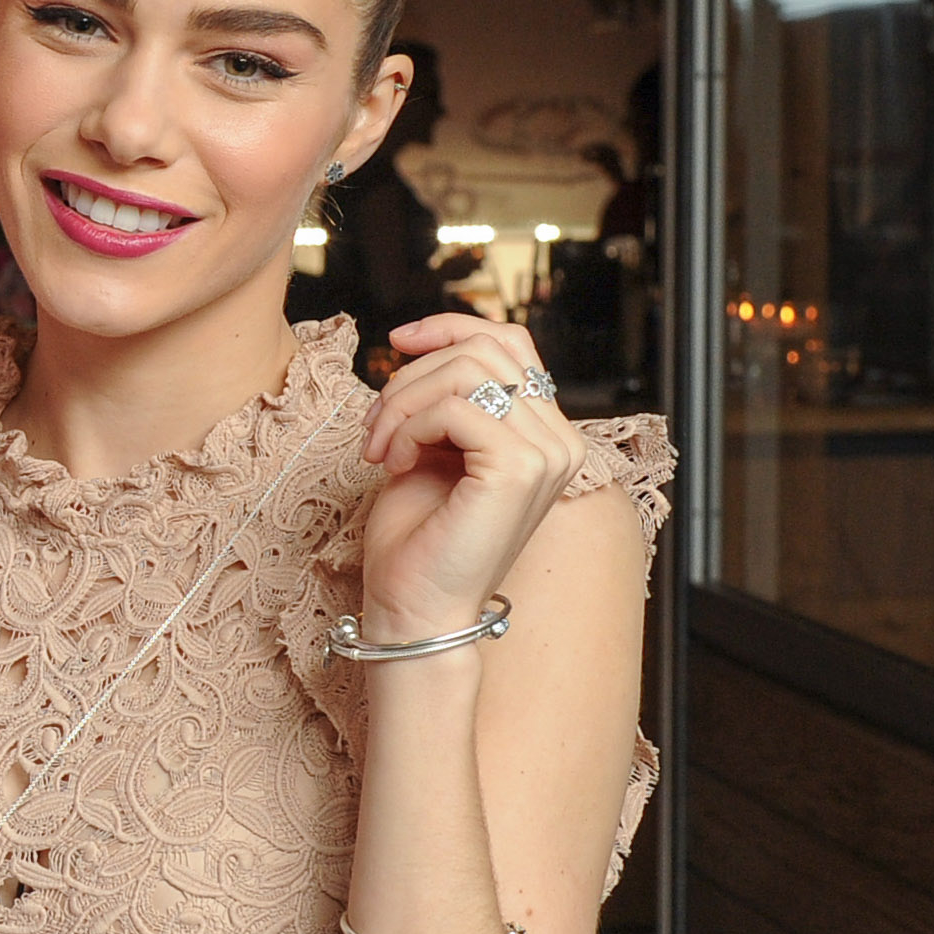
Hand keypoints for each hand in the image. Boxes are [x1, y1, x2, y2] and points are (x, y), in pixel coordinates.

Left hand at [357, 314, 588, 641]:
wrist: (413, 606)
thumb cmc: (418, 536)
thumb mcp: (432, 446)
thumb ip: (446, 398)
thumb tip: (420, 343)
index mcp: (545, 433)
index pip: (511, 342)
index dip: (451, 327)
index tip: (397, 342)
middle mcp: (559, 441)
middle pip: (484, 348)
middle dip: (411, 376)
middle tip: (373, 427)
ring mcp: (547, 454)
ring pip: (466, 370)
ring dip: (402, 401)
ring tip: (379, 447)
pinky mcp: (519, 468)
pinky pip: (454, 407)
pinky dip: (409, 427)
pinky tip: (394, 464)